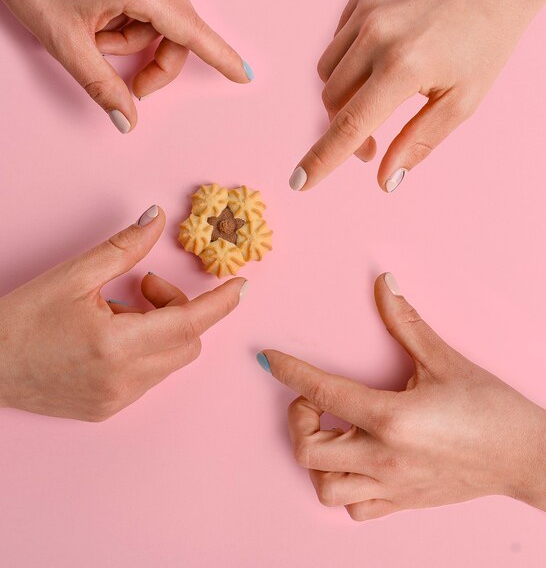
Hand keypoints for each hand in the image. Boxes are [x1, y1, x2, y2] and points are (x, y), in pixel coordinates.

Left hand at [0, 0, 252, 132]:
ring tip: (95, 37)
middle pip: (180, 29)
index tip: (243, 75)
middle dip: (159, 62)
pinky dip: (130, 18)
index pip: (192, 31)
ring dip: (137, 39)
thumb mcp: (64, 40)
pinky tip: (99, 16)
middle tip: (131, 86)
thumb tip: (127, 121)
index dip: (220, 58)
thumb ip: (102, 86)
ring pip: (163, 16)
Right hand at [0, 205, 246, 438]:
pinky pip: (149, 376)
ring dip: (160, 329)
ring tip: (119, 311)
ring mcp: (118, 400)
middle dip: (179, 309)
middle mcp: (125, 380)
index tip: (241, 286)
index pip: (191, 323)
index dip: (220, 303)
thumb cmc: (21, 320)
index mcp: (118, 345)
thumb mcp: (73, 276)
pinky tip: (111, 337)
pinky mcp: (108, 410)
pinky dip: (145, 350)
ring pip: (169, 360)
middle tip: (143, 286)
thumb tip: (157, 218)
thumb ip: (124, 248)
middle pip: (187, 342)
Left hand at [258, 273, 545, 520]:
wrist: (528, 457)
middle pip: (308, 450)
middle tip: (316, 400)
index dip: (288, 369)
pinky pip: (354, 508)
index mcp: (391, 417)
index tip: (270, 358)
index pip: (321, 390)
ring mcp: (391, 485)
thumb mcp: (444, 359)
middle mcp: (384, 456)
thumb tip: (383, 282)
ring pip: (325, 487)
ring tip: (333, 432)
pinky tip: (354, 460)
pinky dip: (343, 486)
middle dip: (298, 419)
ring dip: (316, 458)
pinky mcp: (402, 502)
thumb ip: (405, 321)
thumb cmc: (490, 408)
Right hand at [289, 0, 545, 192]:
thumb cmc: (485, 41)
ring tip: (375, 96)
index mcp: (404, 67)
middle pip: (332, 101)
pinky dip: (347, 62)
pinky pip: (336, 44)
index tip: (299, 182)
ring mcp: (367, 9)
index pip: (349, 126)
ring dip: (342, 96)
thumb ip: (418, 143)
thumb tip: (385, 181)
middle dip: (344, 129)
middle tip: (371, 143)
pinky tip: (376, 61)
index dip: (321, 159)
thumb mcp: (462, 102)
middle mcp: (377, 35)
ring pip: (327, 73)